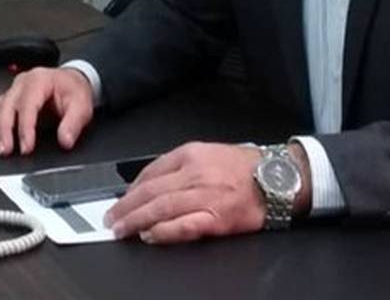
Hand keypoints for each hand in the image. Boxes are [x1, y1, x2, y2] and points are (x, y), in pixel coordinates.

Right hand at [0, 67, 93, 155]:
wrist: (70, 82)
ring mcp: (12, 90)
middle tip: (5, 151)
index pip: (27, 105)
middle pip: (6, 106)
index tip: (26, 147)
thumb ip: (73, 123)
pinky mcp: (7, 99)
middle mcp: (22, 83)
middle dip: (3, 131)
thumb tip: (65, 140)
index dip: (25, 128)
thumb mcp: (81, 105)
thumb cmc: (72, 91)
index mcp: (39, 80)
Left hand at [103, 142, 265, 243]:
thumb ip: (180, 165)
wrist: (278, 177)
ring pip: (161, 208)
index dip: (130, 189)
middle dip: (126, 207)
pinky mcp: (217, 217)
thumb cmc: (244, 167)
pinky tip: (150, 235)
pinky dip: (164, 231)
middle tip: (111, 219)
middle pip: (150, 191)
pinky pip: (184, 226)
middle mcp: (195, 173)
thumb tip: (151, 181)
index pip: (150, 172)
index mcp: (190, 155)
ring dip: (136, 220)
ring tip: (122, 230)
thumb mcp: (207, 153)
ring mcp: (205, 196)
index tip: (119, 200)